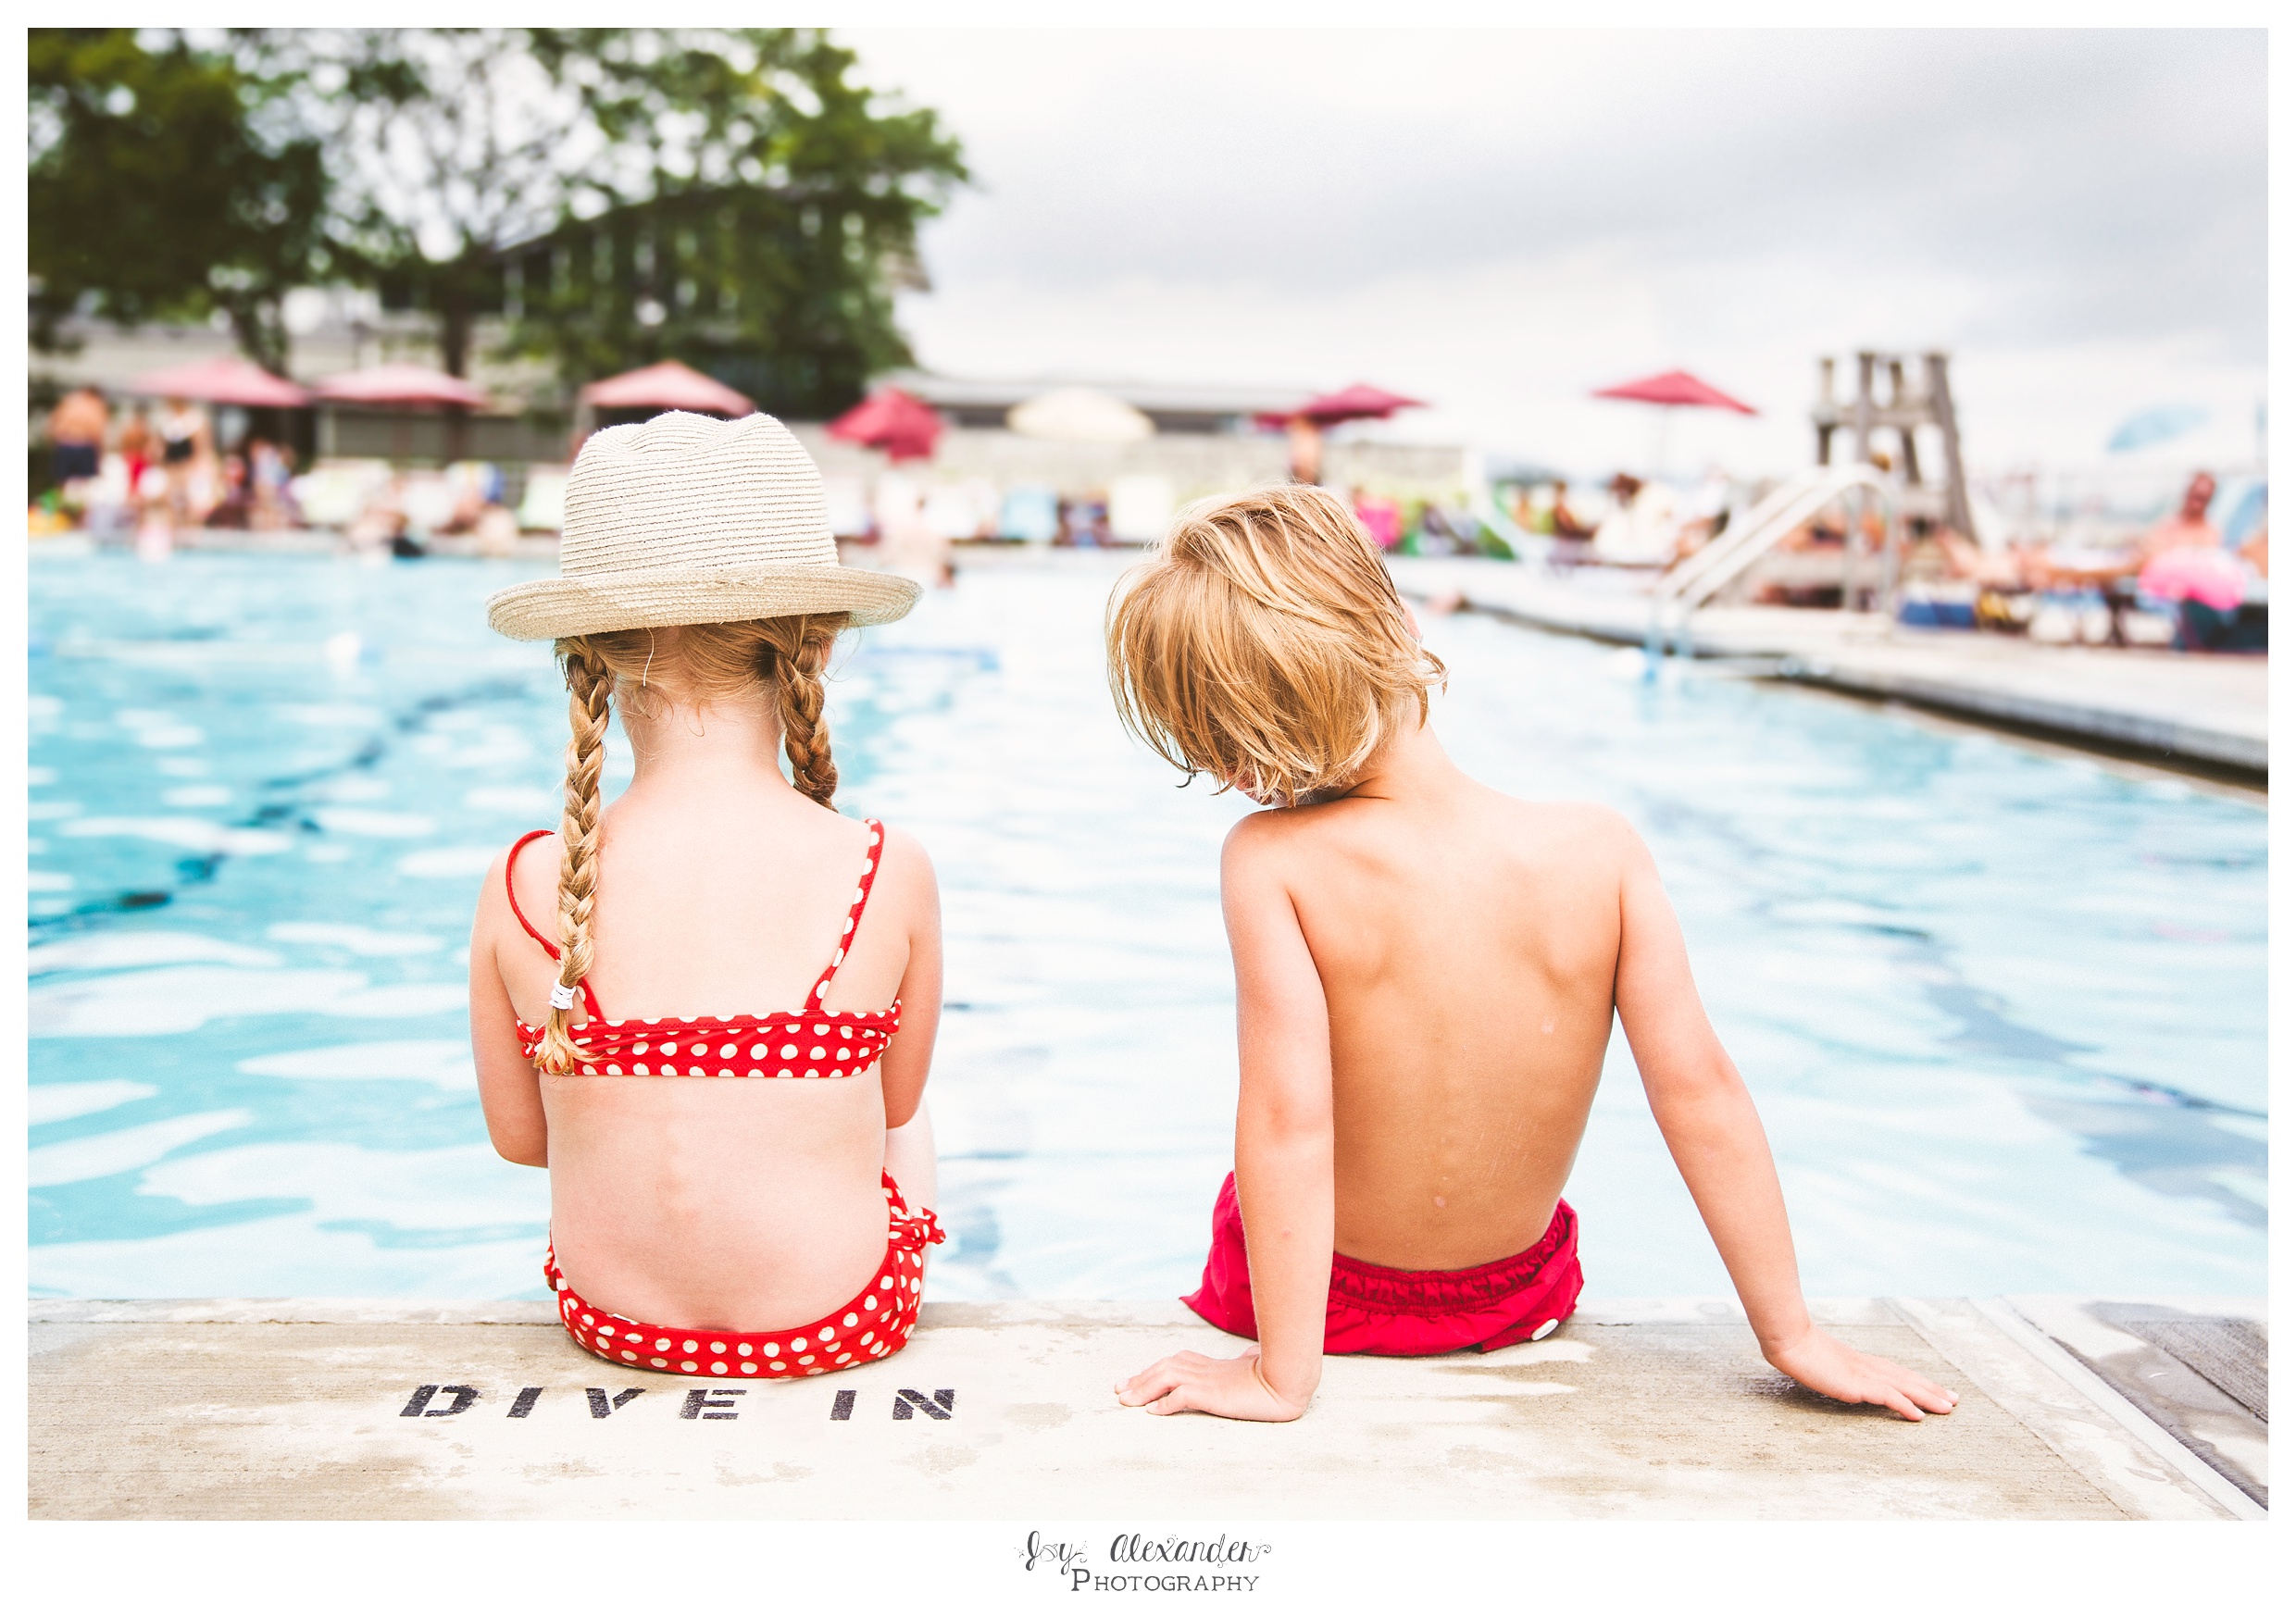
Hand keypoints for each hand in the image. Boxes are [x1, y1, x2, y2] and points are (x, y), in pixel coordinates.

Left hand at [1115, 1347, 1310, 1421]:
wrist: (1286, 1379)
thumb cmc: (1275, 1371)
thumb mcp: (1255, 1365)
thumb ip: (1246, 1361)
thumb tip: (1250, 1355)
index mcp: (1211, 1364)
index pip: (1174, 1363)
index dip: (1152, 1371)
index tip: (1133, 1381)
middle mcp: (1205, 1369)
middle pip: (1163, 1368)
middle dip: (1139, 1379)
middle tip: (1119, 1390)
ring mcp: (1208, 1380)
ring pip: (1166, 1378)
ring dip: (1144, 1389)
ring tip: (1126, 1401)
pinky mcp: (1214, 1393)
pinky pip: (1183, 1396)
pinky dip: (1166, 1403)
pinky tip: (1154, 1412)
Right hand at [1762, 1327, 1958, 1421]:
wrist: (1790, 1339)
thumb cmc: (1797, 1347)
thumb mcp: (1819, 1359)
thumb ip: (1830, 1367)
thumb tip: (1830, 1372)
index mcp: (1860, 1362)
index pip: (1896, 1372)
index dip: (1916, 1381)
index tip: (1933, 1388)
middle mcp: (1868, 1367)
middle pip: (1907, 1379)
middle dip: (1932, 1390)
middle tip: (1954, 1400)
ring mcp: (1865, 1376)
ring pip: (1906, 1388)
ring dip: (1929, 1398)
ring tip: (1948, 1408)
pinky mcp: (1859, 1385)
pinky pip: (1890, 1397)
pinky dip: (1906, 1406)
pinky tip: (1919, 1416)